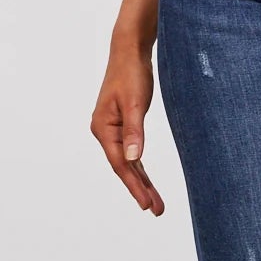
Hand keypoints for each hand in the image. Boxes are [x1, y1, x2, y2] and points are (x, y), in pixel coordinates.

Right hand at [91, 41, 165, 214]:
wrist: (129, 51)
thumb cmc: (131, 73)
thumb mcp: (136, 103)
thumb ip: (135, 132)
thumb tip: (134, 159)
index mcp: (103, 129)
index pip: (120, 164)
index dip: (134, 186)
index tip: (147, 204)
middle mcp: (105, 132)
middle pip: (124, 167)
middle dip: (140, 189)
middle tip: (157, 210)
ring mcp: (112, 129)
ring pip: (128, 161)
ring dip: (142, 181)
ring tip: (155, 202)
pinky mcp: (122, 125)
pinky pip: (130, 152)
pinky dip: (139, 167)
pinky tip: (146, 179)